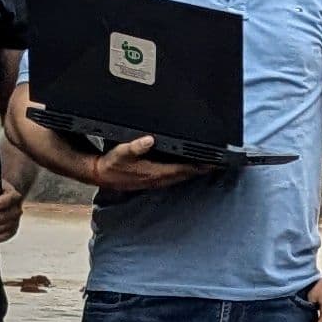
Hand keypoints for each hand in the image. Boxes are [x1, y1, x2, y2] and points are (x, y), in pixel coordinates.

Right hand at [92, 148, 206, 193]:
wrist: (101, 175)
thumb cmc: (112, 164)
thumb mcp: (121, 152)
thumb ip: (135, 146)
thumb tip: (148, 140)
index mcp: (155, 172)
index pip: (183, 169)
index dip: (199, 166)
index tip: (213, 163)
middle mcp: (159, 179)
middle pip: (187, 174)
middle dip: (203, 169)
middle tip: (219, 162)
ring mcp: (157, 181)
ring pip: (182, 177)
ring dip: (196, 171)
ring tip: (210, 165)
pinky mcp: (154, 180)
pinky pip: (175, 177)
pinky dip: (185, 172)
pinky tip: (190, 168)